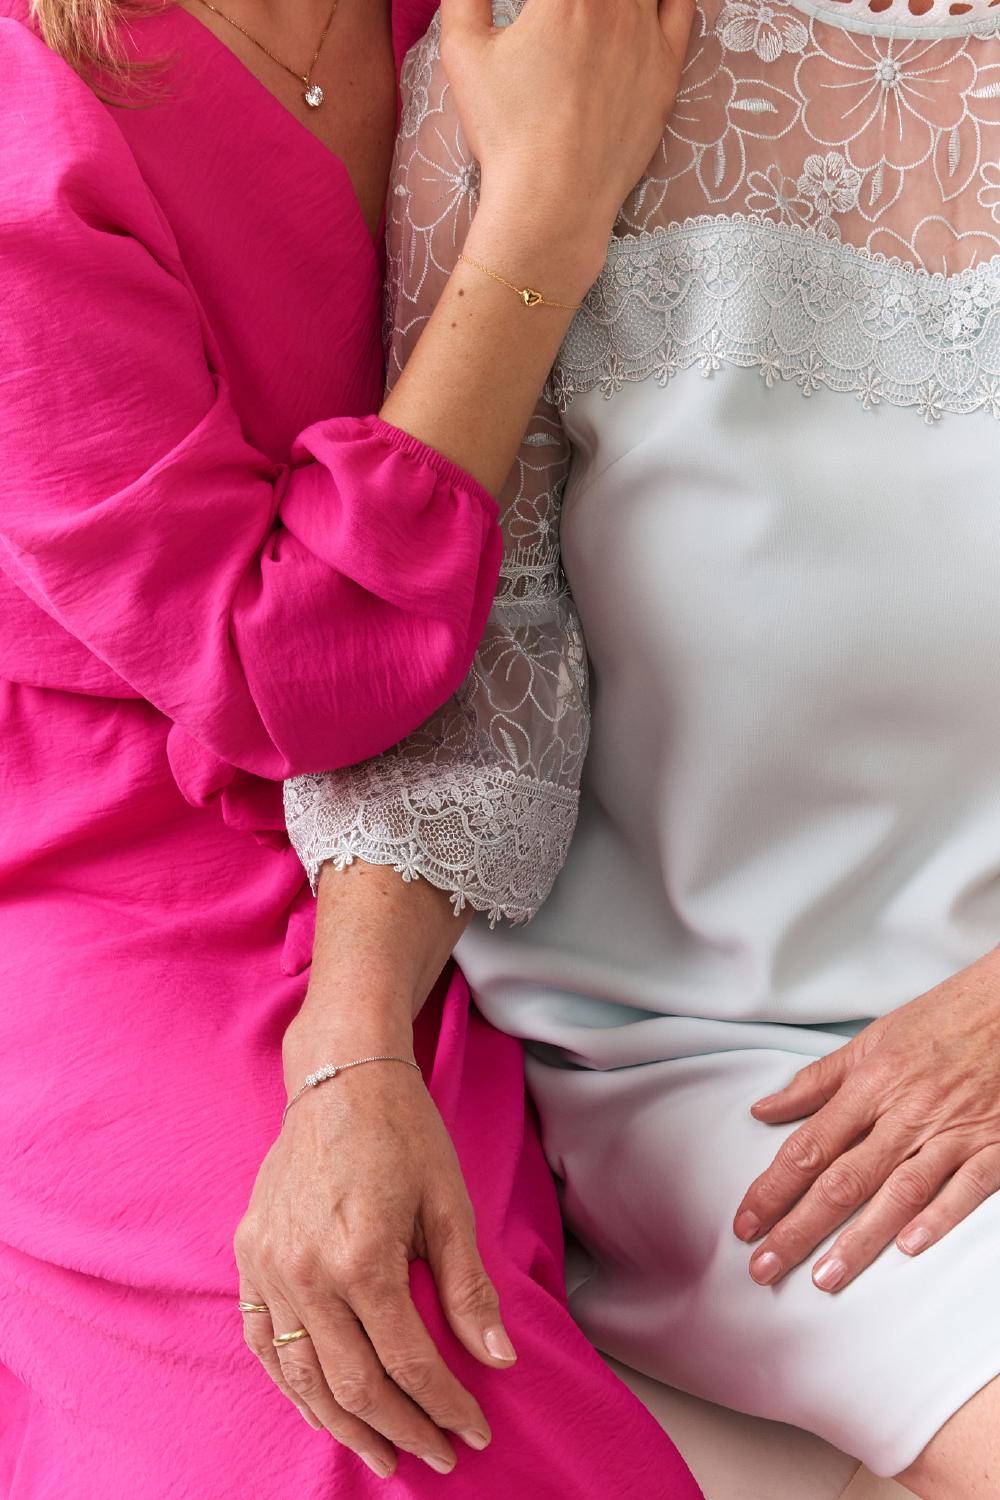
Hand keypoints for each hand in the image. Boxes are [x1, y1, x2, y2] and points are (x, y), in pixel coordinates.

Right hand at [234, 1050, 514, 1480]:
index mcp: (363, 1258)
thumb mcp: (449, 1205)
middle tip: (437, 1455)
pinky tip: (321, 1410)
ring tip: (384, 1453)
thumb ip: (468, 1289)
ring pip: (302, 1377)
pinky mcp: (249, 1256)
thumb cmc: (403, 1134)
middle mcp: (307, 1271)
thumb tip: (496, 1359)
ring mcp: (269, 1266)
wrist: (339, 1078)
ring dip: (346, 1425)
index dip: (445, 1405)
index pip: (408, 1362)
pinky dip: (292, 1387)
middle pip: (354, 1383)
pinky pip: (263, 1342)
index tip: (472, 1431)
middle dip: (403, 1428)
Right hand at [440, 0, 695, 294]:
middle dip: (575, 3)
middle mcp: (613, 1)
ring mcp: (646, 33)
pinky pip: (681, 5)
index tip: (535, 12)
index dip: (546, 3)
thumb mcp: (462, 50)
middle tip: (561, 19)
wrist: (554, 200)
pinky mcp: (667, 69)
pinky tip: (641, 6)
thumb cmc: (505, 131)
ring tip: (591, 15)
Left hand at [733, 948, 999, 1293]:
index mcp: (870, 1084)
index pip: (809, 1146)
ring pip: (897, 1193)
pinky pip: (965, 1187)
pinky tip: (909, 1247)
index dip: (773, 1188)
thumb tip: (765, 1110)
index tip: (746, 1222)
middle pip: (843, 1179)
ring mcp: (951, 1131)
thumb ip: (817, 1081)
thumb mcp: (871, 1040)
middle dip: (799, 1227)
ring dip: (858, 1239)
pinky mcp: (994, 1145)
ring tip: (824, 1277)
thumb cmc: (942, 1019)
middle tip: (765, 1265)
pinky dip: (938, 1217)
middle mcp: (905, 1112)